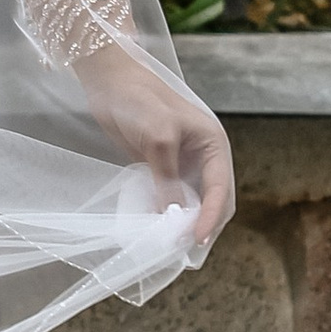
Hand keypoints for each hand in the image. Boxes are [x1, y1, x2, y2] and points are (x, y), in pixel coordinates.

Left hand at [76, 36, 233, 245]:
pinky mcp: (162, 166)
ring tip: (172, 245)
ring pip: (192, 201)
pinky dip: (167, 211)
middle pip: (213, 200)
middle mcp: (204, 156)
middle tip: (184, 251)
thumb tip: (173, 216)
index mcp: (214, 144)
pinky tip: (156, 226)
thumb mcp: (158, 139)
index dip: (211, 217)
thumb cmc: (139, 100)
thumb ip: (167, 179)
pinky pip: (170, 195)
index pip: (221, 189)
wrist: (110, 80)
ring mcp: (184, 162)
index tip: (195, 240)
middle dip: (202, 224)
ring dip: (185, 221)